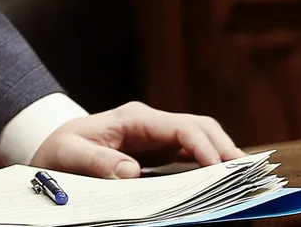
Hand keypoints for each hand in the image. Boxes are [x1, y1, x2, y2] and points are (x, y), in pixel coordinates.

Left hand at [31, 102, 242, 178]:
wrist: (52, 147)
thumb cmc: (60, 148)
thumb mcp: (70, 154)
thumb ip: (97, 161)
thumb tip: (130, 172)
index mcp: (134, 119)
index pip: (181, 126)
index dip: (205, 146)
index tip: (220, 168)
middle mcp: (152, 124)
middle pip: (201, 127)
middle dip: (226, 149)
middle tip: (247, 177)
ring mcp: (159, 136)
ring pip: (203, 139)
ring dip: (224, 156)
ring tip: (246, 181)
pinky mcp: (160, 151)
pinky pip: (194, 154)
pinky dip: (212, 165)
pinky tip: (225, 181)